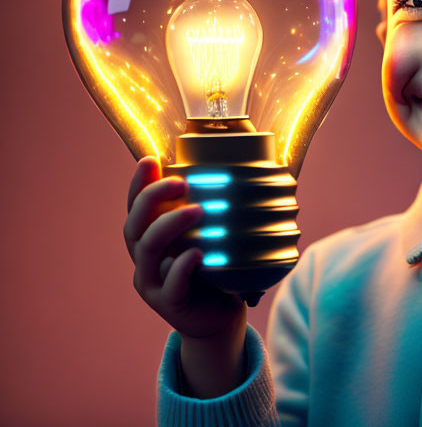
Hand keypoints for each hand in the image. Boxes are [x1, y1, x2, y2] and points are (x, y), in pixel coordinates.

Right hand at [123, 157, 246, 341]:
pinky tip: (197, 254)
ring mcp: (153, 283)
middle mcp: (145, 260)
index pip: (135, 207)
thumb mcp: (208, 237)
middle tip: (182, 181)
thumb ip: (207, 211)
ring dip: (169, 225)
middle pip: (134, 225)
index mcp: (150, 239)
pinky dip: (181, 266)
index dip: (139, 184)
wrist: (219, 318)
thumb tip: (230, 170)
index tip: (151, 160)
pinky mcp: (169, 305)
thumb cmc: (214, 270)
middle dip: (153, 198)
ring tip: (197, 210)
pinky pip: (170, 284)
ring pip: (147, 250)